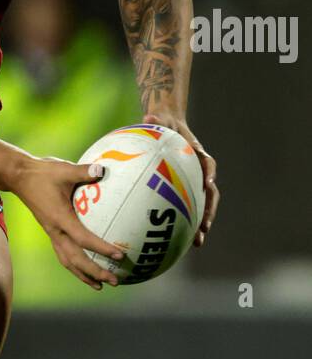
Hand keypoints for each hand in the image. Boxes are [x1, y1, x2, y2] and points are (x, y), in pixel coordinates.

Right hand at [11, 156, 124, 289]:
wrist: (19, 177)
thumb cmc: (42, 173)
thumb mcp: (64, 169)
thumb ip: (84, 171)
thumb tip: (102, 170)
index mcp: (60, 218)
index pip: (83, 239)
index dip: (102, 248)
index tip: (120, 254)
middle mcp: (55, 231)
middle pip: (75, 260)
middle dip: (95, 272)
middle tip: (114, 280)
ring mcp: (52, 233)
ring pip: (68, 261)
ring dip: (84, 275)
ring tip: (100, 285)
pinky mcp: (51, 232)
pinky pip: (64, 254)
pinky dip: (76, 265)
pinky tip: (86, 268)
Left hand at [143, 112, 218, 247]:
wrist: (167, 125)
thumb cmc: (162, 123)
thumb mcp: (159, 120)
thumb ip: (156, 120)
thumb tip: (148, 116)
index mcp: (196, 154)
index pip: (207, 164)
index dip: (209, 175)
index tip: (208, 185)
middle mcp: (200, 171)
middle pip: (210, 194)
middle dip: (209, 212)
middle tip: (205, 228)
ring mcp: (194, 182)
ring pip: (201, 206)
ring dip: (201, 224)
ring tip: (196, 242)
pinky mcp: (185, 190)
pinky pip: (186, 208)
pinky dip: (183, 223)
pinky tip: (173, 240)